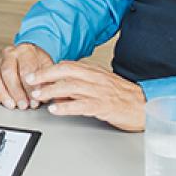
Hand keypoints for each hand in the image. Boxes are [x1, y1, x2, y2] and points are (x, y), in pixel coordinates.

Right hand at [0, 43, 53, 109]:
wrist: (30, 55)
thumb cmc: (38, 62)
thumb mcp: (48, 67)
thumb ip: (47, 79)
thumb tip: (45, 94)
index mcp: (25, 50)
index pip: (25, 68)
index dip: (30, 87)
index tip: (34, 100)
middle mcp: (8, 54)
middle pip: (8, 72)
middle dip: (16, 92)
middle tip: (23, 105)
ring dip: (2, 93)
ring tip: (11, 105)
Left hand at [25, 61, 146, 131]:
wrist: (145, 106)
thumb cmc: (123, 97)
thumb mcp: (100, 85)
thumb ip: (80, 85)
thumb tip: (58, 89)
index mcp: (94, 71)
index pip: (67, 65)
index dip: (48, 68)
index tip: (33, 73)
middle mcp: (96, 78)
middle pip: (66, 72)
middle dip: (45, 75)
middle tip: (30, 81)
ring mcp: (100, 91)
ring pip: (71, 87)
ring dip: (51, 91)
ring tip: (38, 95)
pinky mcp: (104, 106)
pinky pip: (82, 105)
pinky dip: (66, 106)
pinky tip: (55, 109)